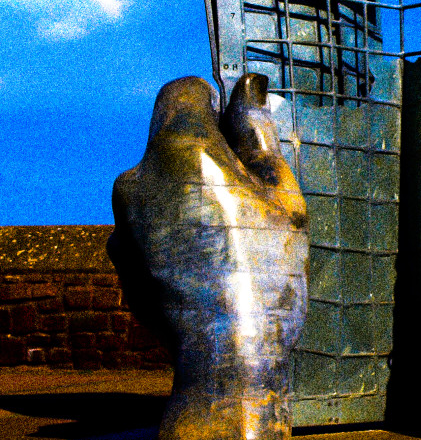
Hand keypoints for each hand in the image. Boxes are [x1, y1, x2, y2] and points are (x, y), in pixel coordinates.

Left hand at [108, 74, 307, 439]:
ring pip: (162, 182)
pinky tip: (209, 259)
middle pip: (172, 139)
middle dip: (209, 153)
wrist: (228, 349)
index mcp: (181, 150)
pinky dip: (176, 226)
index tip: (239, 126)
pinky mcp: (119, 254)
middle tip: (252, 191)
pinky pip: (150, 221)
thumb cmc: (267, 265)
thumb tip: (248, 92)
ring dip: (192, 191)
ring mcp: (123, 218)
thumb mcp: (282, 194)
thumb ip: (258, 138)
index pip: (183, 90)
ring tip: (233, 234)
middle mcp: (139, 176)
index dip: (215, 100)